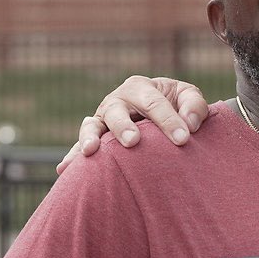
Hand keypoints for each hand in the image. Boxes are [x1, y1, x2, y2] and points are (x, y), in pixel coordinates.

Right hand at [56, 75, 210, 173]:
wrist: (161, 116)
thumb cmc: (177, 106)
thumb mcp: (188, 98)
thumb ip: (194, 106)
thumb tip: (190, 124)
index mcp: (141, 87)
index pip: (154, 103)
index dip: (168, 120)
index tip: (183, 139)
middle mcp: (117, 100)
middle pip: (117, 111)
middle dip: (124, 126)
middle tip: (133, 142)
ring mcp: (103, 119)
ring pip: (92, 126)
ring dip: (90, 138)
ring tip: (91, 151)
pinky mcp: (96, 138)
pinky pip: (80, 146)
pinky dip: (72, 156)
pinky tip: (64, 170)